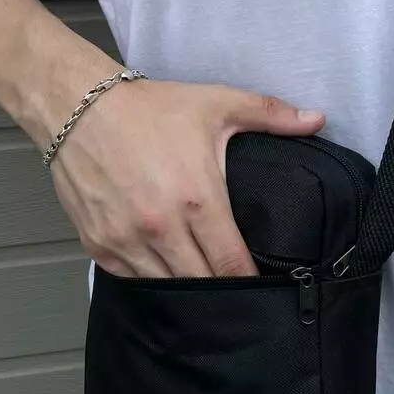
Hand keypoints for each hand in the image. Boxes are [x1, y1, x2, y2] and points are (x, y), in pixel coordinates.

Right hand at [49, 77, 324, 278]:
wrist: (77, 106)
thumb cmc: (147, 108)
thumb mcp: (216, 104)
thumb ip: (270, 115)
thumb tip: (316, 120)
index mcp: (197, 199)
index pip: (233, 265)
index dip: (251, 281)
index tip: (264, 287)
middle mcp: (161, 227)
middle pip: (202, 285)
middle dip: (221, 289)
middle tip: (235, 286)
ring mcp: (126, 240)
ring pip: (167, 289)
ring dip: (185, 287)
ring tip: (202, 281)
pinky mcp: (99, 245)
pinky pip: (133, 280)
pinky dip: (151, 279)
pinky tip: (166, 268)